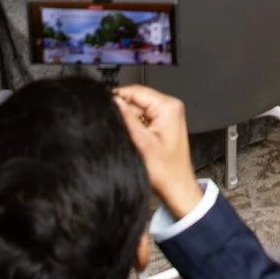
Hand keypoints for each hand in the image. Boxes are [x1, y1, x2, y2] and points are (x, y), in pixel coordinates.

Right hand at [114, 86, 202, 217]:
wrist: (177, 187)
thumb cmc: (166, 171)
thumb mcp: (142, 143)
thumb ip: (127, 119)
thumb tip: (115, 101)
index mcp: (168, 107)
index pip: (137, 91)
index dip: (118, 96)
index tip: (102, 104)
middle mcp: (170, 106)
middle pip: (137, 99)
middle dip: (123, 110)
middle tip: (113, 125)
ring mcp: (168, 114)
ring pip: (138, 108)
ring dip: (128, 119)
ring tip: (125, 135)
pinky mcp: (163, 123)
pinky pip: (143, 117)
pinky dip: (135, 125)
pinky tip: (132, 137)